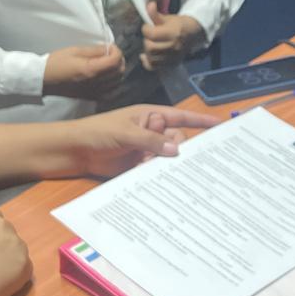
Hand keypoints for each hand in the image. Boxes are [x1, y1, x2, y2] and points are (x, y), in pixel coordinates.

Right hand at [43, 43, 125, 98]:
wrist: (44, 80)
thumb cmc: (57, 62)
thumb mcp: (75, 50)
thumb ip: (95, 51)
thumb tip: (109, 49)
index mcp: (91, 70)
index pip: (115, 61)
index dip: (117, 51)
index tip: (110, 47)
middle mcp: (95, 83)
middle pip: (119, 72)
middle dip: (119, 60)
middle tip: (110, 53)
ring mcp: (94, 92)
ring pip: (117, 82)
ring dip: (117, 71)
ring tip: (108, 64)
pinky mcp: (92, 97)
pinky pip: (111, 92)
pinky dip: (114, 84)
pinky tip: (107, 78)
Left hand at [67, 104, 220, 177]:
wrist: (74, 151)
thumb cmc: (98, 132)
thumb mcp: (126, 133)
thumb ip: (151, 141)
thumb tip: (177, 150)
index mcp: (150, 116)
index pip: (180, 117)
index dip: (200, 121)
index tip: (220, 125)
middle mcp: (151, 133)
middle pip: (177, 140)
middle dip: (178, 149)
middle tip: (171, 157)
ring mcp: (145, 150)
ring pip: (167, 158)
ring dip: (166, 164)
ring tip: (155, 167)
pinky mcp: (138, 167)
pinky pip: (155, 171)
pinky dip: (157, 175)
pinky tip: (155, 179)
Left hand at [140, 2, 202, 70]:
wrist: (192, 34)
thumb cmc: (178, 24)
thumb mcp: (168, 18)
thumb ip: (156, 14)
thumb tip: (149, 5)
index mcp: (173, 33)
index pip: (151, 34)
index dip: (146, 29)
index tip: (148, 27)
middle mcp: (173, 47)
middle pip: (150, 48)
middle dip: (147, 40)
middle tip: (150, 36)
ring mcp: (173, 57)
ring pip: (151, 58)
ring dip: (147, 51)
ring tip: (150, 44)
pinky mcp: (171, 64)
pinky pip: (154, 67)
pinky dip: (147, 62)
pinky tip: (145, 56)